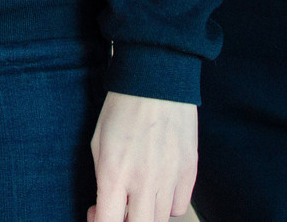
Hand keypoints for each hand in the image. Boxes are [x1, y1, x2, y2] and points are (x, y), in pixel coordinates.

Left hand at [89, 93, 195, 221]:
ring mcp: (170, 176)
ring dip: (146, 214)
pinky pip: (180, 206)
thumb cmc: (121, 108)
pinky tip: (159, 188)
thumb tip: (105, 208)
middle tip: (120, 209)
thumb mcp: (98, 142)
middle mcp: (143, 180)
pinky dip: (168, 205)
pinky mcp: (190, 170)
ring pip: (160, 220)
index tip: (97, 213)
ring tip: (138, 195)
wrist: (156, 80)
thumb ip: (103, 179)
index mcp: (114, 172)